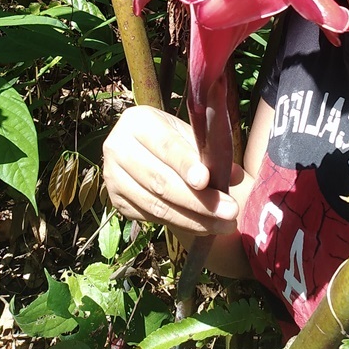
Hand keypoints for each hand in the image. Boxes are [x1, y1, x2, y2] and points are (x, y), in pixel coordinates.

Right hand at [102, 106, 240, 235]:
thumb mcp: (188, 133)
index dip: (185, 165)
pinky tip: (203, 226)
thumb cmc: (171, 136)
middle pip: (160, 181)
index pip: (165, 146)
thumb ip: (210, 152)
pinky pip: (150, 217)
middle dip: (198, 201)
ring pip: (155, 205)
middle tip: (230, 211)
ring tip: (224, 224)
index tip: (206, 181)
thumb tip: (235, 176)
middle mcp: (118, 148)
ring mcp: (112, 177)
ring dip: (193, 219)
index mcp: (138, 122)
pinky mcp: (116, 201)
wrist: (141, 145)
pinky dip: (179, 223)